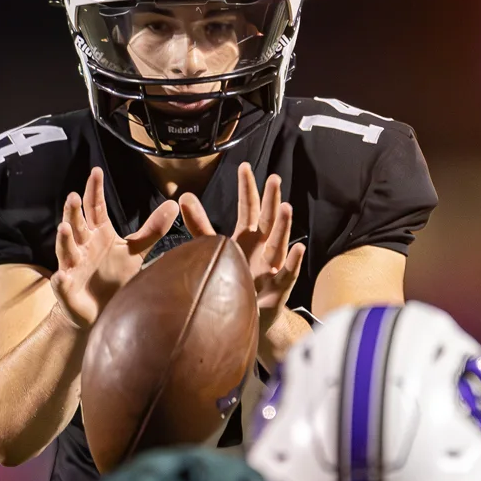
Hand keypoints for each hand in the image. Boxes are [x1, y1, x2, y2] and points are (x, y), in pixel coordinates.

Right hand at [51, 167, 178, 327]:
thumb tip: (173, 205)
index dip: (94, 191)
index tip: (96, 171)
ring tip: (63, 228)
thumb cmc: (113, 275)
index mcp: (98, 233)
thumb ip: (152, 230)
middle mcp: (83, 246)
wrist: (98, 309)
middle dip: (74, 211)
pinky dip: (60, 281)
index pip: (95, 208)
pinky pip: (62, 284)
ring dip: (64, 239)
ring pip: (66, 249)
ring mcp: (73, 266)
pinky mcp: (68, 289)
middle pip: (77, 224)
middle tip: (74, 196)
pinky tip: (60, 277)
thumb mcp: (134, 251)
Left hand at [180, 162, 305, 336]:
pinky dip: (294, 261)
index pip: (248, 207)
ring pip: (279, 241)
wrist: (250, 313)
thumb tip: (183, 197)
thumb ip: (200, 225)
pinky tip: (298, 248)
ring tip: (285, 207)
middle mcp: (263, 246)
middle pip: (267, 219)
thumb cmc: (236, 276)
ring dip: (283, 225)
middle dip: (270, 199)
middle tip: (273, 178)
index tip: (244, 167)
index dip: (246, 188)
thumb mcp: (217, 247)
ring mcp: (274, 265)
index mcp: (248, 236)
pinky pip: (289, 273)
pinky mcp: (280, 286)